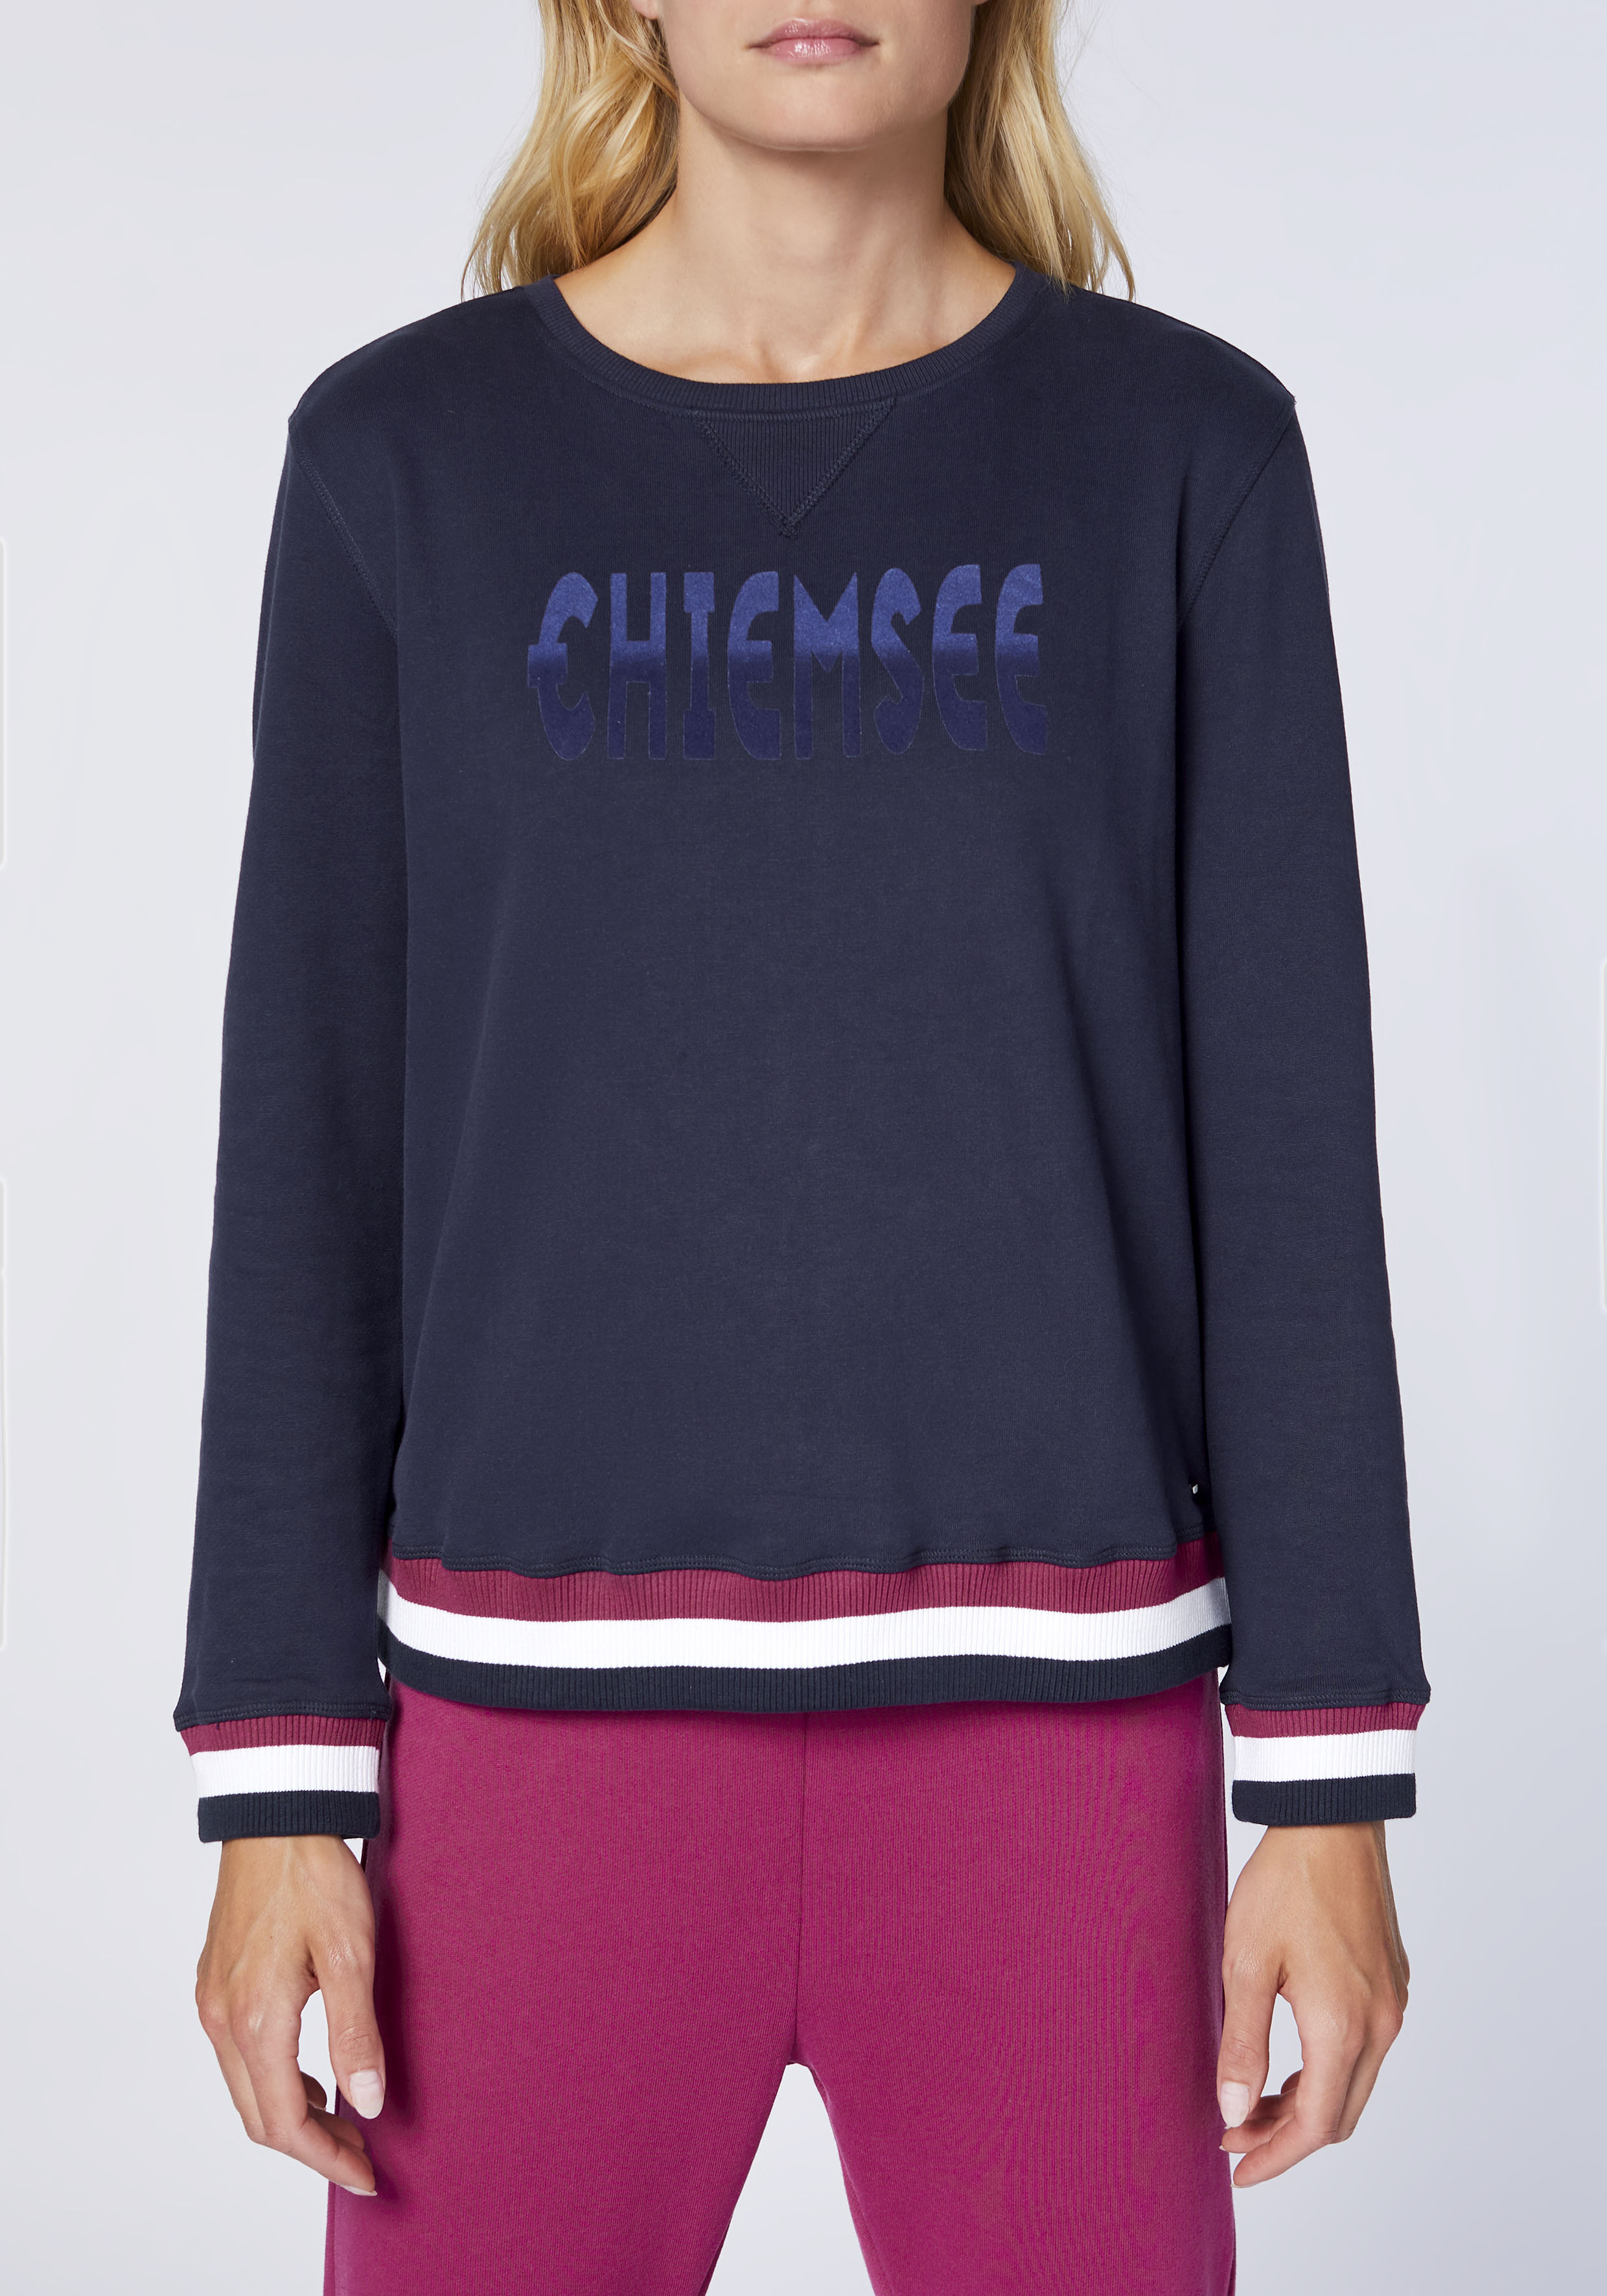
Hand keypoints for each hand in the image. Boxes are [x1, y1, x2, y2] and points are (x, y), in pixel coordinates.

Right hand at [196, 1835, 384, 2194]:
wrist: (277, 1815)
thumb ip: (357, 2035)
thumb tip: (369, 2102)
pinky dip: (274, 2079)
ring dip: (291, 2114)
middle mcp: (222, 2018)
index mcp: (256, 2019)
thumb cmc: (315, 1874)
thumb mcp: (352, 1954)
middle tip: (361, 2155)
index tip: (366, 2174)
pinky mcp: (215, 1982)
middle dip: (310, 2146)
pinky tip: (311, 2072)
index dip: (326, 2158)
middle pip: (259, 2116)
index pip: (285, 2122)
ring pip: (245, 2088)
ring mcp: (212, 2000)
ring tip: (344, 2119)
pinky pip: (238, 2056)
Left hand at [1217, 1820, 1407, 2186]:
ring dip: (1307, 2103)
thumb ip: (1241, 2044)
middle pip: (1340, 2114)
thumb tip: (1233, 2112)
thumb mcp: (1245, 1964)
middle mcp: (1380, 2024)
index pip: (1316, 2125)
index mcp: (1343, 2026)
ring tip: (1252, 2101)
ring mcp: (1392, 2002)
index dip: (1275, 2156)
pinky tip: (1289, 2060)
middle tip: (1233, 2134)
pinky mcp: (1392, 1981)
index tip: (1236, 2169)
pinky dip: (1327, 2070)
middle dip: (1287, 2136)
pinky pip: (1365, 2051)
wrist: (1331, 1820)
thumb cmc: (1284, 1884)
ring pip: (1354, 2083)